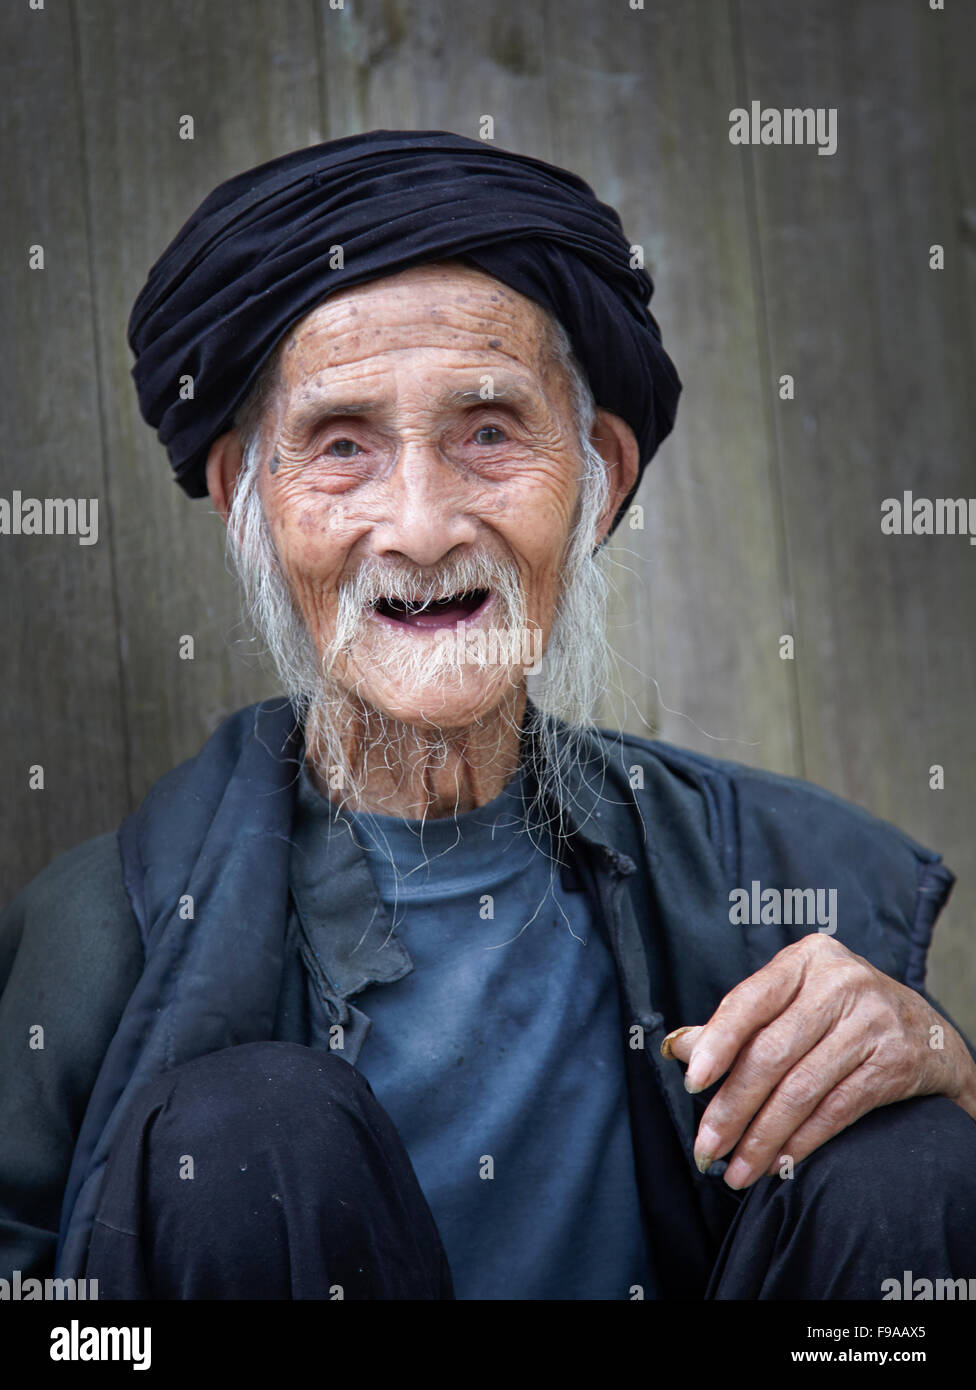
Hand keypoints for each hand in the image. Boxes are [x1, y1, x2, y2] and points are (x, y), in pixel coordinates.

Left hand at [661, 933, 975, 1188]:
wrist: (927, 1033)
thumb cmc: (839, 1014)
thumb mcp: (792, 1002)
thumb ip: (738, 1024)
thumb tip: (679, 1047)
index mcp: (805, 959)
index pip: (750, 1001)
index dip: (718, 1043)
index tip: (691, 1083)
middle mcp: (841, 982)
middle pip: (772, 1052)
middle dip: (733, 1108)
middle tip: (706, 1148)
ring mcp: (872, 1021)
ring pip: (802, 1088)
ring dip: (763, 1137)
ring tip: (736, 1171)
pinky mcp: (895, 1061)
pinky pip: (836, 1110)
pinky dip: (802, 1141)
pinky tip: (778, 1163)